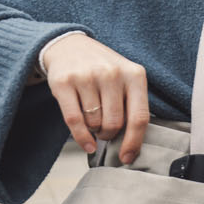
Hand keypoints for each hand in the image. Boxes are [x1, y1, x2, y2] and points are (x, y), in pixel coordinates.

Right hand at [42, 35, 149, 163]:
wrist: (71, 46)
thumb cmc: (103, 69)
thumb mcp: (126, 78)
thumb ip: (132, 104)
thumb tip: (133, 145)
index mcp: (135, 75)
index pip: (139, 117)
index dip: (134, 142)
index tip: (128, 158)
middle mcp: (112, 74)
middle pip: (115, 123)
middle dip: (110, 134)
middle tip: (106, 131)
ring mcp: (87, 77)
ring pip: (95, 123)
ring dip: (95, 130)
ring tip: (94, 119)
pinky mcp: (64, 82)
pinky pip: (74, 121)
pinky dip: (81, 138)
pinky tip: (87, 144)